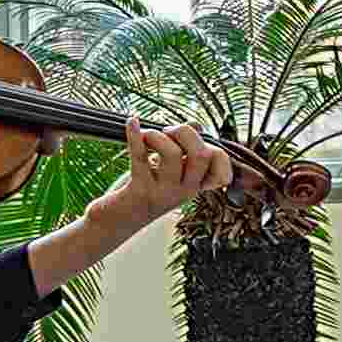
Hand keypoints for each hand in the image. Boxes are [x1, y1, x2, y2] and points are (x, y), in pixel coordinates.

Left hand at [96, 122, 221, 242]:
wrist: (120, 219)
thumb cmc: (148, 189)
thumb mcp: (173, 171)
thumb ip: (187, 149)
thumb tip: (197, 125)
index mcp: (196, 184)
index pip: (221, 165)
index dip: (212, 147)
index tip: (191, 142)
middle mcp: (185, 191)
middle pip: (202, 155)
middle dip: (185, 133)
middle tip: (168, 132)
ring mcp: (164, 193)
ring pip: (173, 154)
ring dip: (157, 135)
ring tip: (147, 136)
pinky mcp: (140, 191)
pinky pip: (140, 157)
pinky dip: (135, 134)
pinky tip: (132, 122)